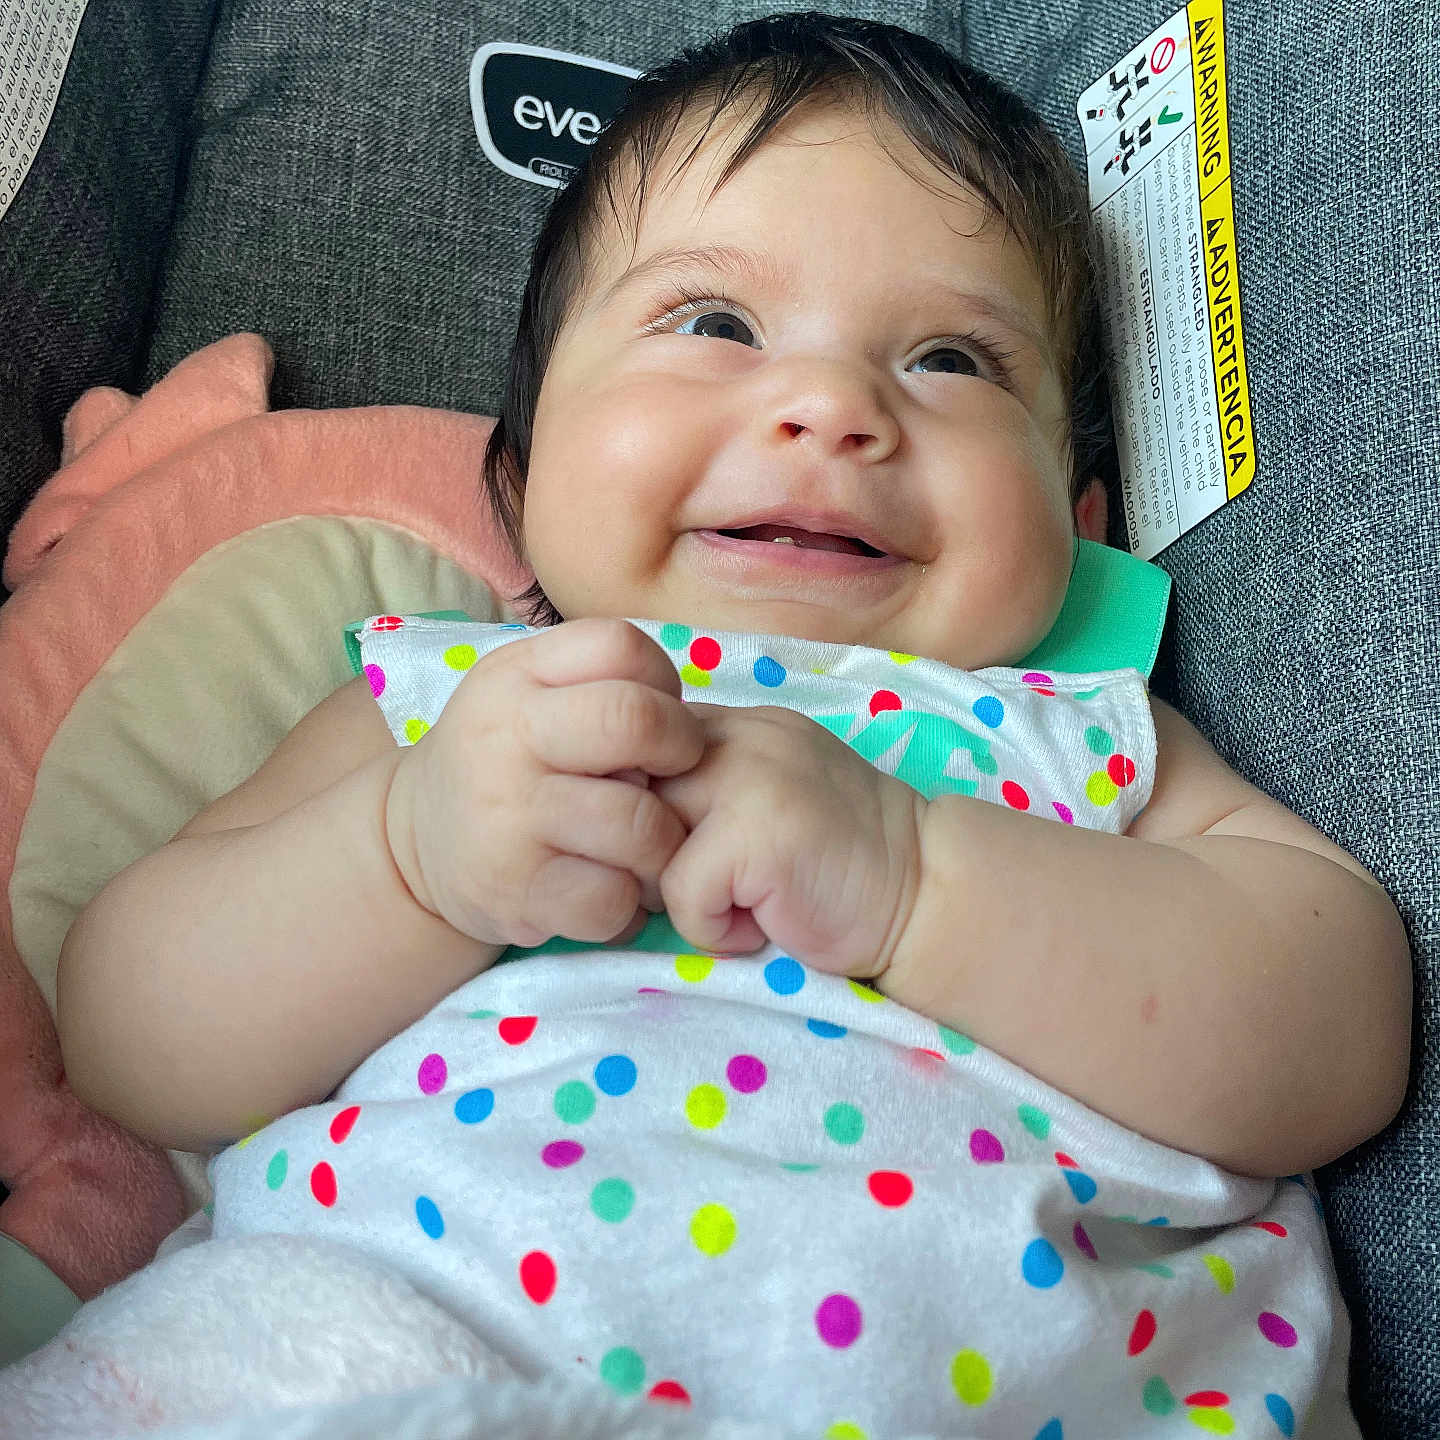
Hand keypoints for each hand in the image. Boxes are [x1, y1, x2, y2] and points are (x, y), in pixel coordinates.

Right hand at [385, 619, 704, 948]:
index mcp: (516, 674)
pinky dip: (628, 906)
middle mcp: (506, 736)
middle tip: (670, 782)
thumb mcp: (526, 694)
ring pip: (640, 824)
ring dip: (662, 846)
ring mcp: (508, 815)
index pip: (619, 646)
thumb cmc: (501, 761)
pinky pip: (613, 899)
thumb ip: (597, 688)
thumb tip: (682, 727)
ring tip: (643, 850)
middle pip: (635, 720)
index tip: (656, 723)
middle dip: (680, 751)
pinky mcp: (514, 890)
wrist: (410, 841)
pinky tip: (609, 893)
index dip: (663, 684)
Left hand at [652, 704, 926, 979]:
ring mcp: (747, 776)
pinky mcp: (756, 833)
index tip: (684, 853)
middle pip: (625, 795)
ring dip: (679, 893)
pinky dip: (714, 929)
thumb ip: (702, 789)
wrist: (926, 892)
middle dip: (647, 857)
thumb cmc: (837, 864)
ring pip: (643, 843)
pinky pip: (681, 894)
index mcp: (733, 724)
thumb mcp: (765, 799)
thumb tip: (609, 819)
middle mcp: (735, 734)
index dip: (640, 813)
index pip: (633, 751)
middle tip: (708, 889)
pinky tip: (765, 923)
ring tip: (739, 903)